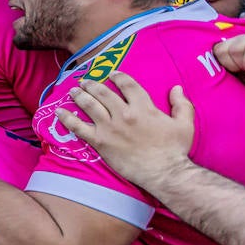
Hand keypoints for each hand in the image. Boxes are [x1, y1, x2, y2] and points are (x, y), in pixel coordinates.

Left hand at [57, 71, 194, 187]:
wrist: (163, 171)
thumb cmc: (175, 149)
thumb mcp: (185, 124)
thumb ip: (182, 104)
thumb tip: (176, 88)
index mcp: (143, 107)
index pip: (127, 85)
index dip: (118, 76)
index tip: (111, 73)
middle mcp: (123, 113)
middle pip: (103, 93)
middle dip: (92, 84)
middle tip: (85, 81)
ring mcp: (109, 127)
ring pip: (89, 106)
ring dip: (79, 96)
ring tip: (73, 91)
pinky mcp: (100, 141)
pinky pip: (78, 127)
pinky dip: (67, 118)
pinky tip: (59, 112)